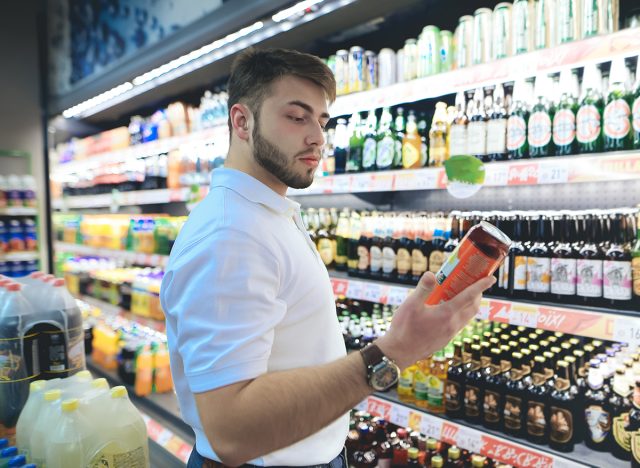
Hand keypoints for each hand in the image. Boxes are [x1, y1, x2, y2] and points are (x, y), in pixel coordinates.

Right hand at [375, 271, 494, 368]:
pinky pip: (460, 323)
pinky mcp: (446, 339)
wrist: (400, 352)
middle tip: (475, 282)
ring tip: (464, 294)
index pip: (469, 296)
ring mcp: (450, 333)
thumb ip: (423, 289)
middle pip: (473, 307)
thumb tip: (432, 274)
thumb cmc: (404, 328)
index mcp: (446, 313)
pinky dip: (462, 313)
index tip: (491, 278)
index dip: (481, 286)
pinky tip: (450, 310)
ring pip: (468, 317)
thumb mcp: (411, 305)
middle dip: (478, 294)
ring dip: (471, 305)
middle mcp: (453, 324)